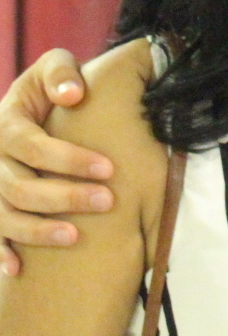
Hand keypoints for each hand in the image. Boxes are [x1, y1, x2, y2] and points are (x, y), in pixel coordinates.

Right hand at [0, 49, 113, 276]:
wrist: (28, 105)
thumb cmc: (50, 87)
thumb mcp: (53, 66)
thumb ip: (61, 73)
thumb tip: (73, 94)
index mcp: (6, 125)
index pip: (34, 147)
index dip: (70, 160)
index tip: (109, 168)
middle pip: (21, 186)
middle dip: (64, 196)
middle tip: (106, 201)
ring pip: (4, 215)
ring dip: (38, 229)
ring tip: (75, 236)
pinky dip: (0, 253)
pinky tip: (18, 270)